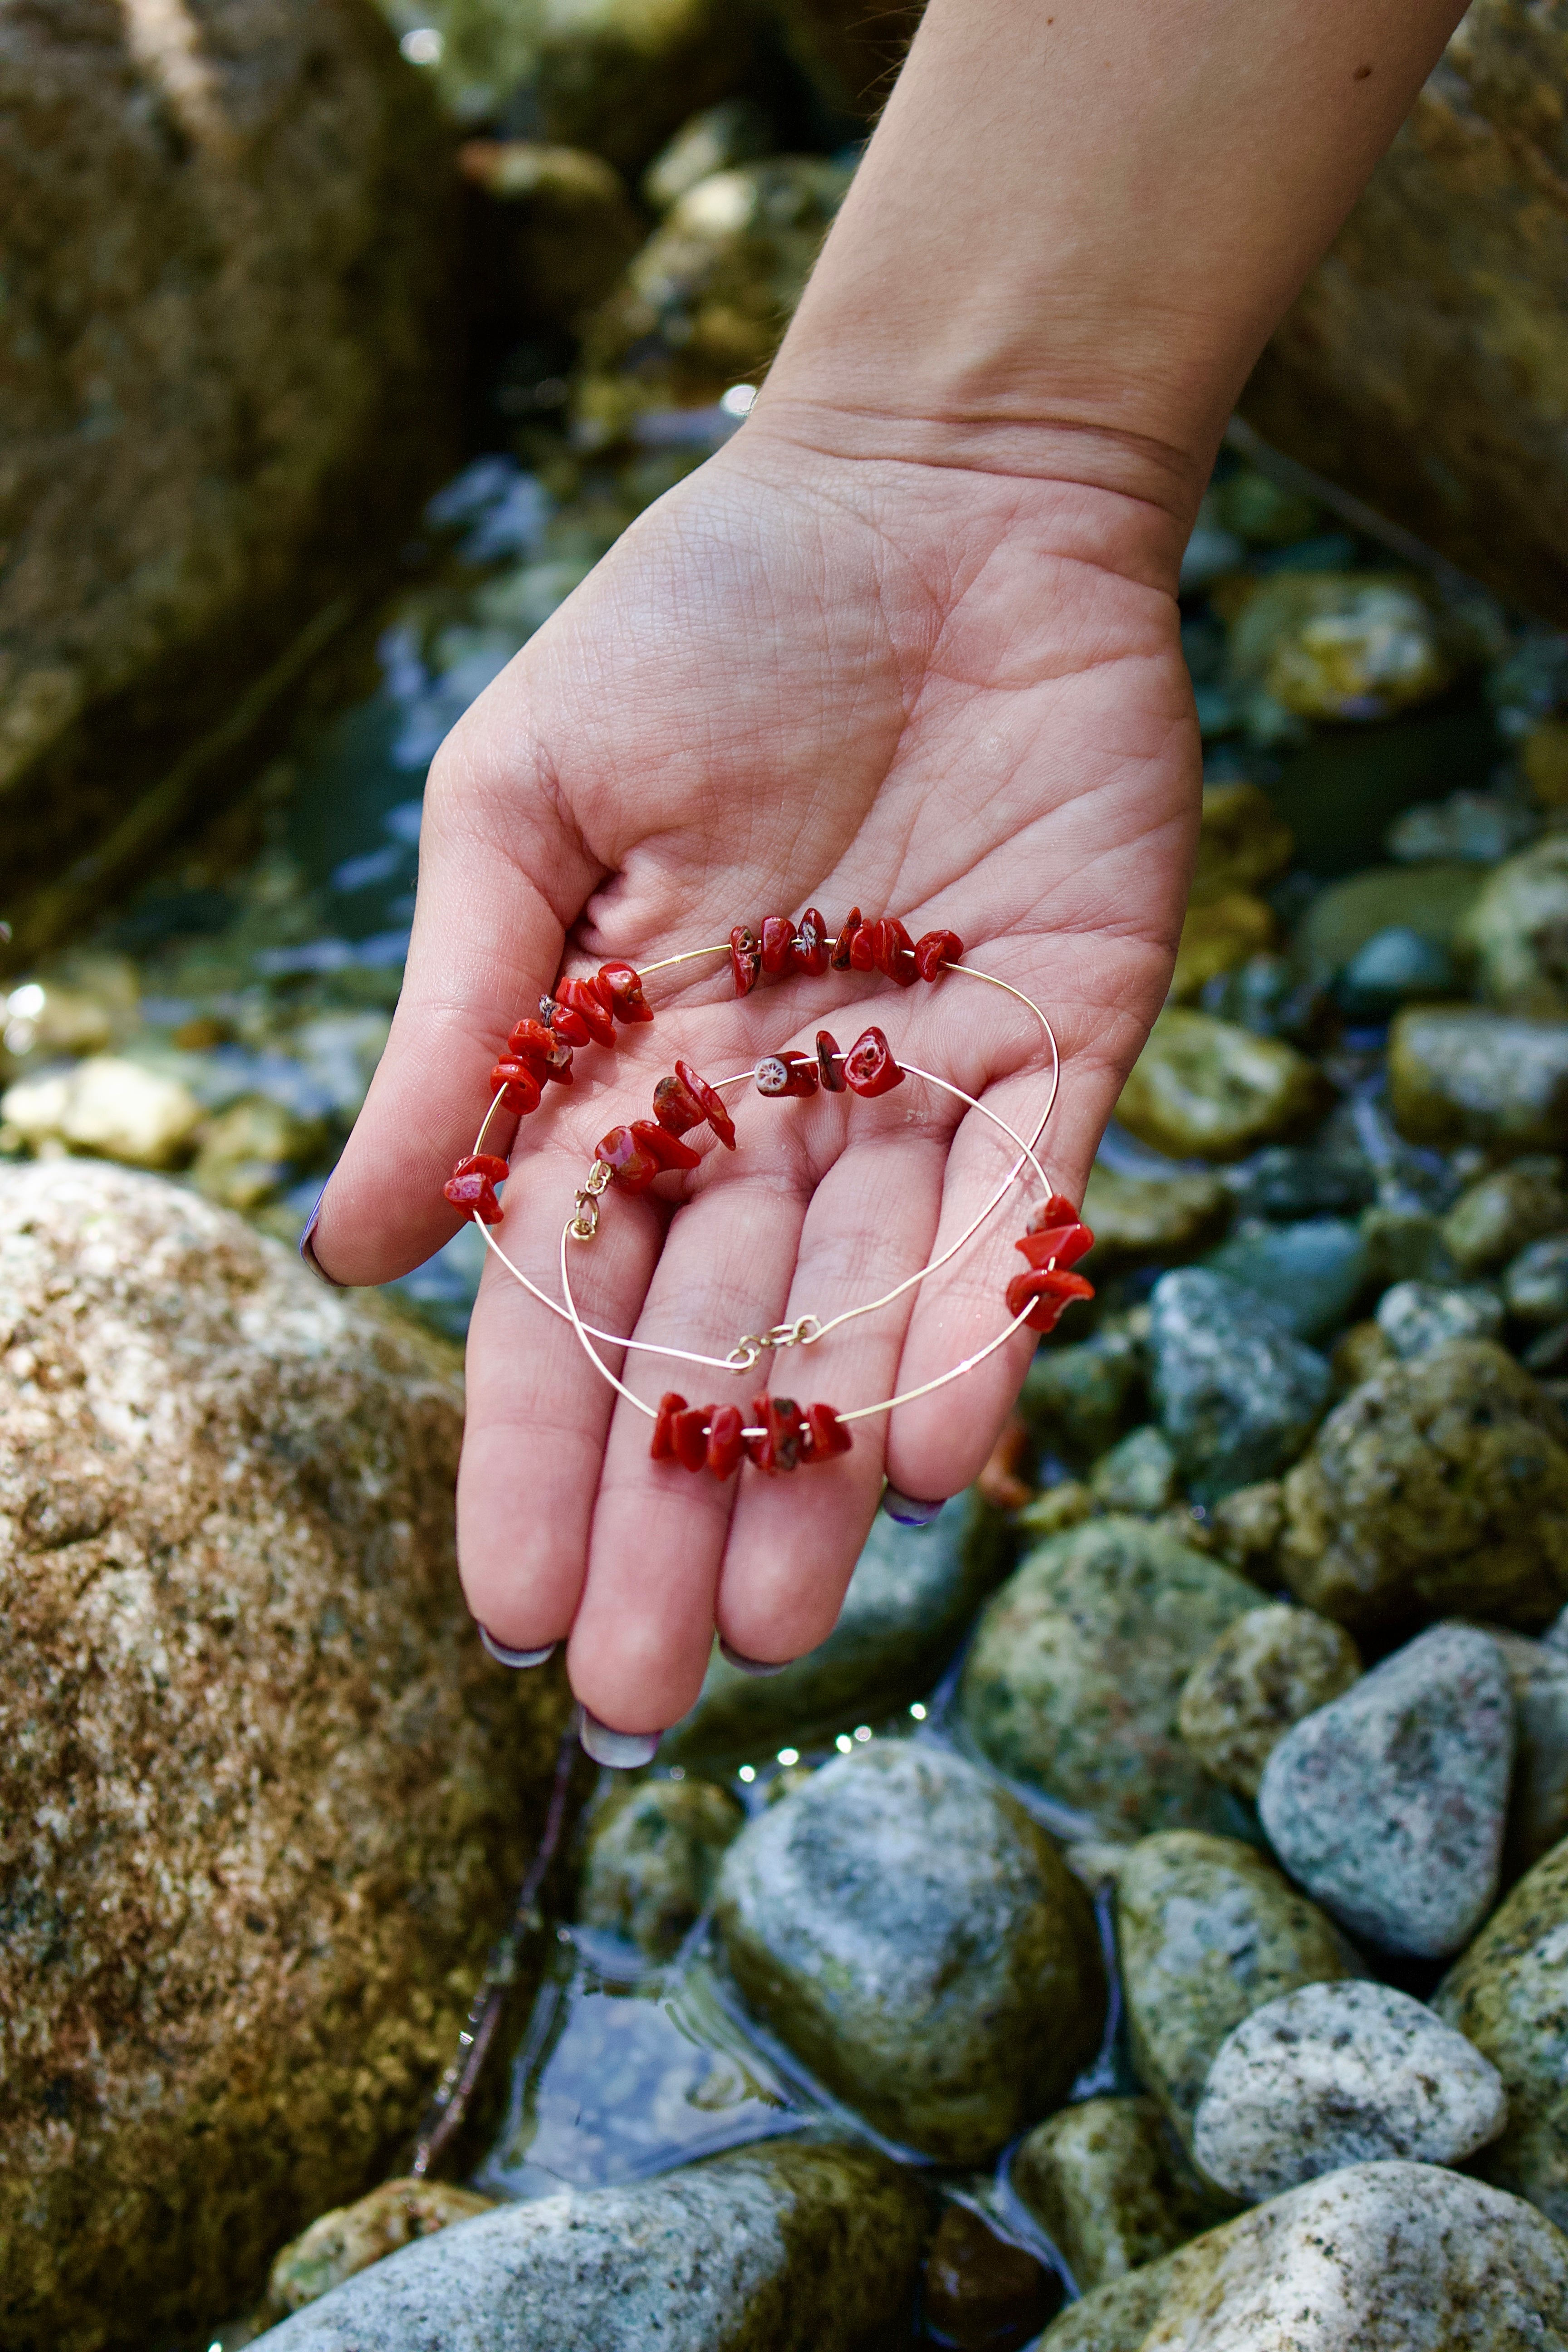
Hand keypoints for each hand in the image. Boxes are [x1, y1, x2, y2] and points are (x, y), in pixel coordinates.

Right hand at [308, 409, 1198, 1740]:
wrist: (936, 494)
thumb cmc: (699, 625)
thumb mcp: (524, 805)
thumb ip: (459, 1026)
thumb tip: (351, 1249)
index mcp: (628, 1063)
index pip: (564, 1296)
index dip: (533, 1454)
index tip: (506, 1609)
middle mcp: (774, 1105)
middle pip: (712, 1341)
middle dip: (672, 1514)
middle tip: (643, 1695)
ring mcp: (926, 1082)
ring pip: (862, 1310)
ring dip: (818, 1463)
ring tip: (778, 1624)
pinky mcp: (1069, 1041)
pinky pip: (1023, 1211)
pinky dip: (981, 1322)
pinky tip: (932, 1456)